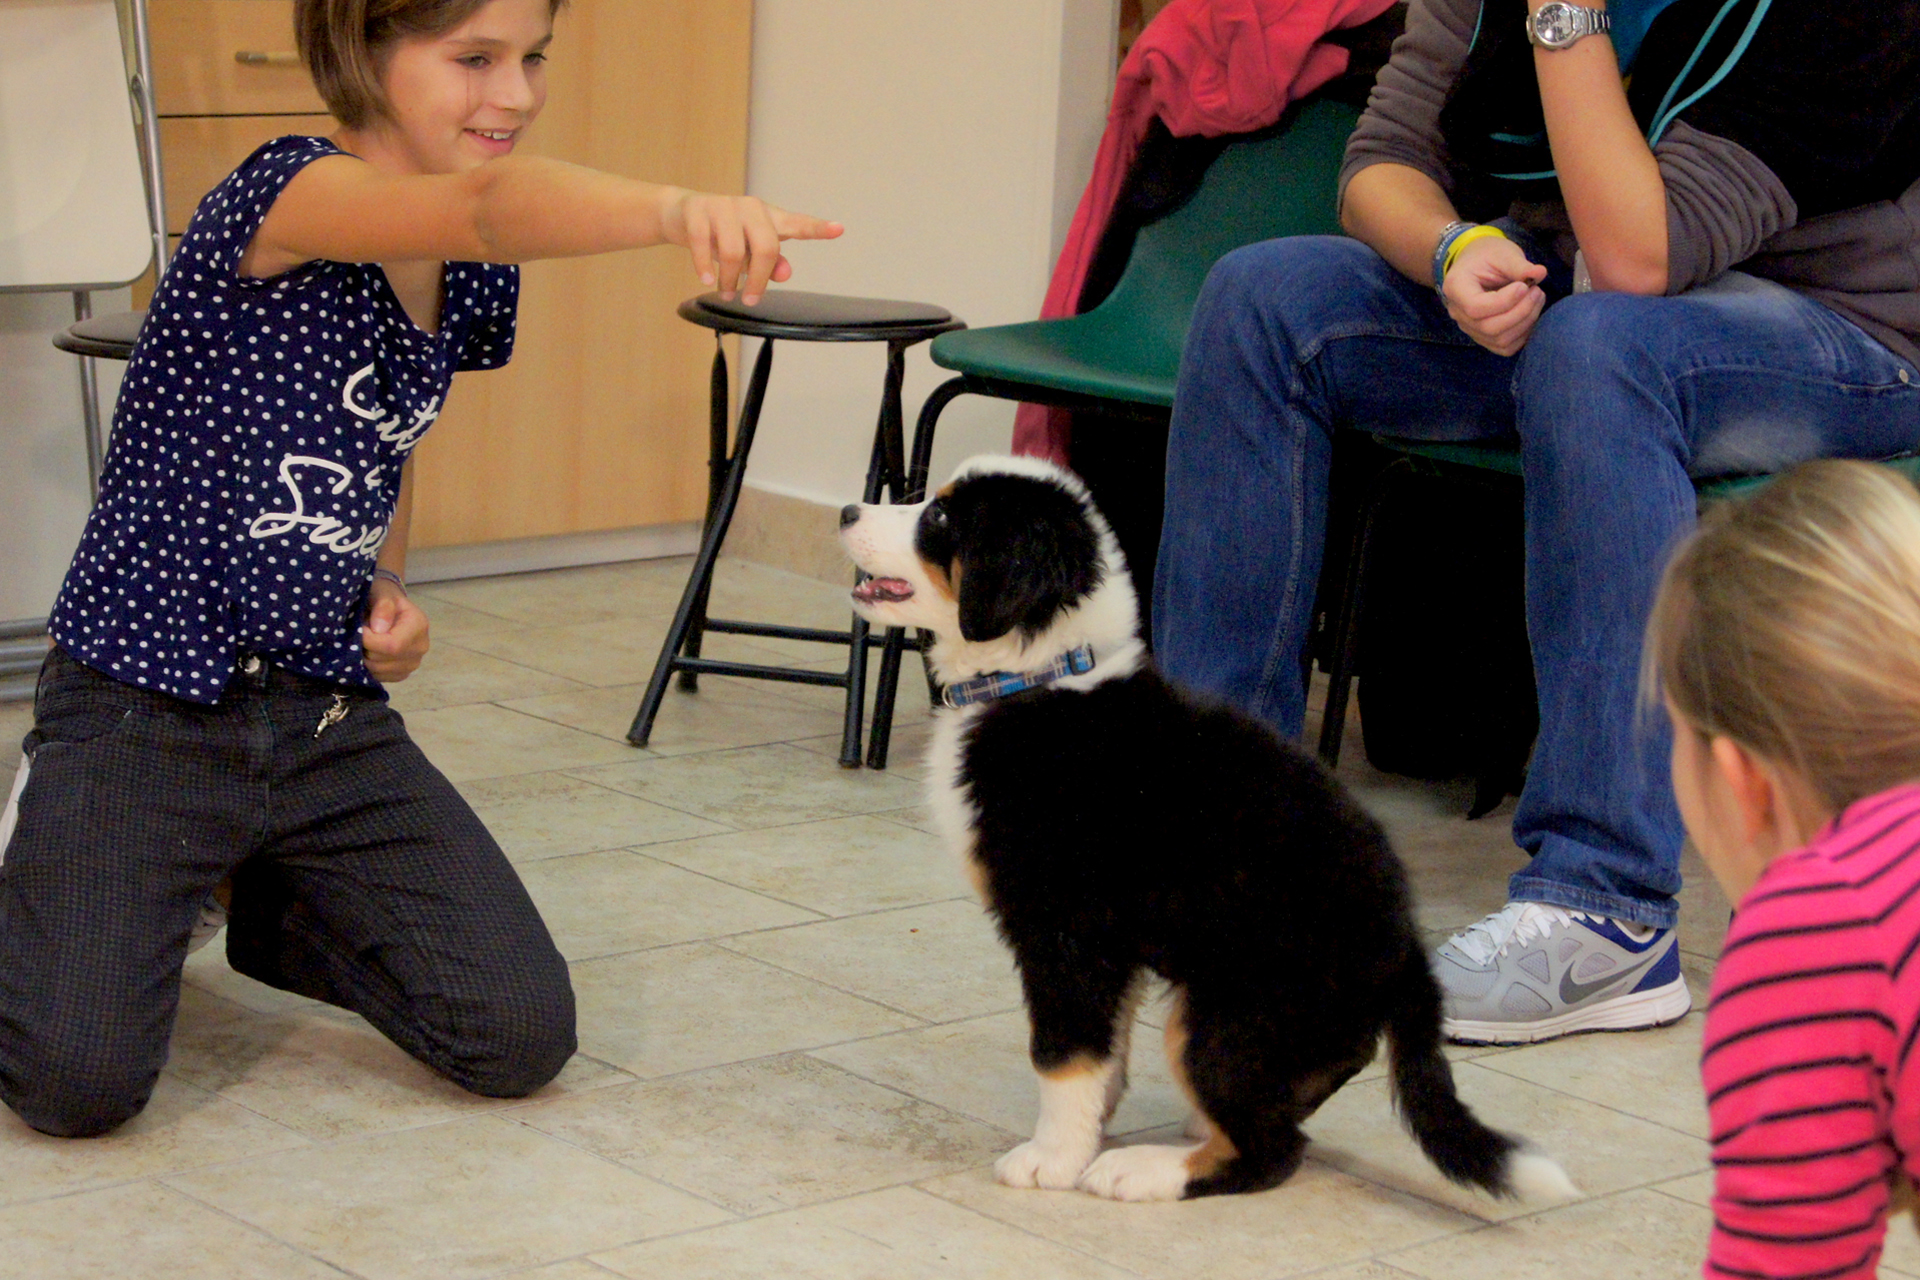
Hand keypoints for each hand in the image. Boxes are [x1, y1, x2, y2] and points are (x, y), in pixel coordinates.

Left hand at [362, 576, 428, 682]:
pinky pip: (380, 677)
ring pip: (379, 670)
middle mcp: (421, 647)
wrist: (390, 607)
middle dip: (365, 648)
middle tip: (361, 633)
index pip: (393, 645)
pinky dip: (369, 667)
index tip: (360, 628)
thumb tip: (379, 629)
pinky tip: (370, 651)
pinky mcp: (403, 673)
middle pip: (384, 660)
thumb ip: (382, 606)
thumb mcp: (382, 593)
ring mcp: (413, 663)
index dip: (369, 641)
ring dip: (364, 657)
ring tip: (366, 641)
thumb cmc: (384, 596)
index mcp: (419, 626)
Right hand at [660, 191, 842, 304]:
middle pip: (766, 247)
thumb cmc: (724, 235)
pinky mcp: (698, 210)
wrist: (681, 214)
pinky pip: (704, 243)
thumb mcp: (749, 251)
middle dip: (759, 280)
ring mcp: (724, 206)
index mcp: (769, 218)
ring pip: (734, 250)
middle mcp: (751, 208)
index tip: (839, 229)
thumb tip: (785, 274)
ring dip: (731, 279)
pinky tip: (707, 279)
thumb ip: (770, 263)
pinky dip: (705, 266)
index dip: (818, 228)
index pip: (798, 224)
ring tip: (727, 292)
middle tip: (750, 299)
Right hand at [1442, 234, 1548, 356]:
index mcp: (1456, 288)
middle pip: (1489, 327)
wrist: (1476, 264)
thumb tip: (1540, 273)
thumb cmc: (1487, 255)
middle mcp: (1458, 313)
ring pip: (1499, 340)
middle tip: (1537, 291)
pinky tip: (1531, 314)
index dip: (1505, 301)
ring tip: (1537, 298)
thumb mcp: (1501, 253)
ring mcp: (1470, 328)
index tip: (1524, 286)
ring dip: (1525, 322)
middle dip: (1520, 312)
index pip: (1476, 308)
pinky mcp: (1483, 337)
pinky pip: (1504, 347)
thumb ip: (1518, 264)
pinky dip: (1523, 335)